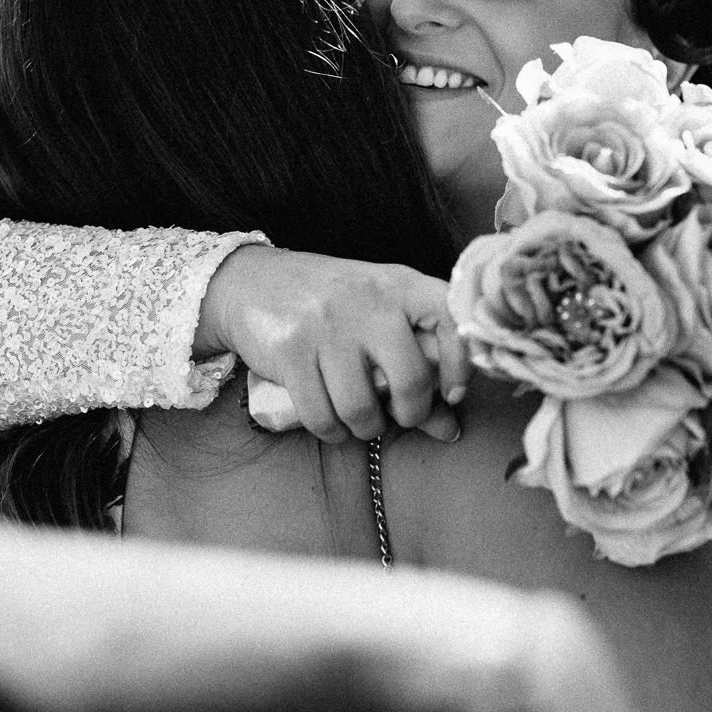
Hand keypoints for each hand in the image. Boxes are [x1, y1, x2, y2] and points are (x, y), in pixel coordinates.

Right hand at [198, 246, 467, 443]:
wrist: (251, 281)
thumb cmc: (328, 305)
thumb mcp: (377, 318)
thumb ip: (415, 365)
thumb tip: (449, 429)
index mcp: (400, 284)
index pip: (451, 321)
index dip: (460, 367)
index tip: (451, 394)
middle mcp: (368, 301)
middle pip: (410, 380)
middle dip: (410, 414)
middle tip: (400, 415)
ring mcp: (326, 325)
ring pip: (361, 407)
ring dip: (365, 427)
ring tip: (360, 418)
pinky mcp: (290, 350)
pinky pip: (321, 415)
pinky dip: (331, 431)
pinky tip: (332, 421)